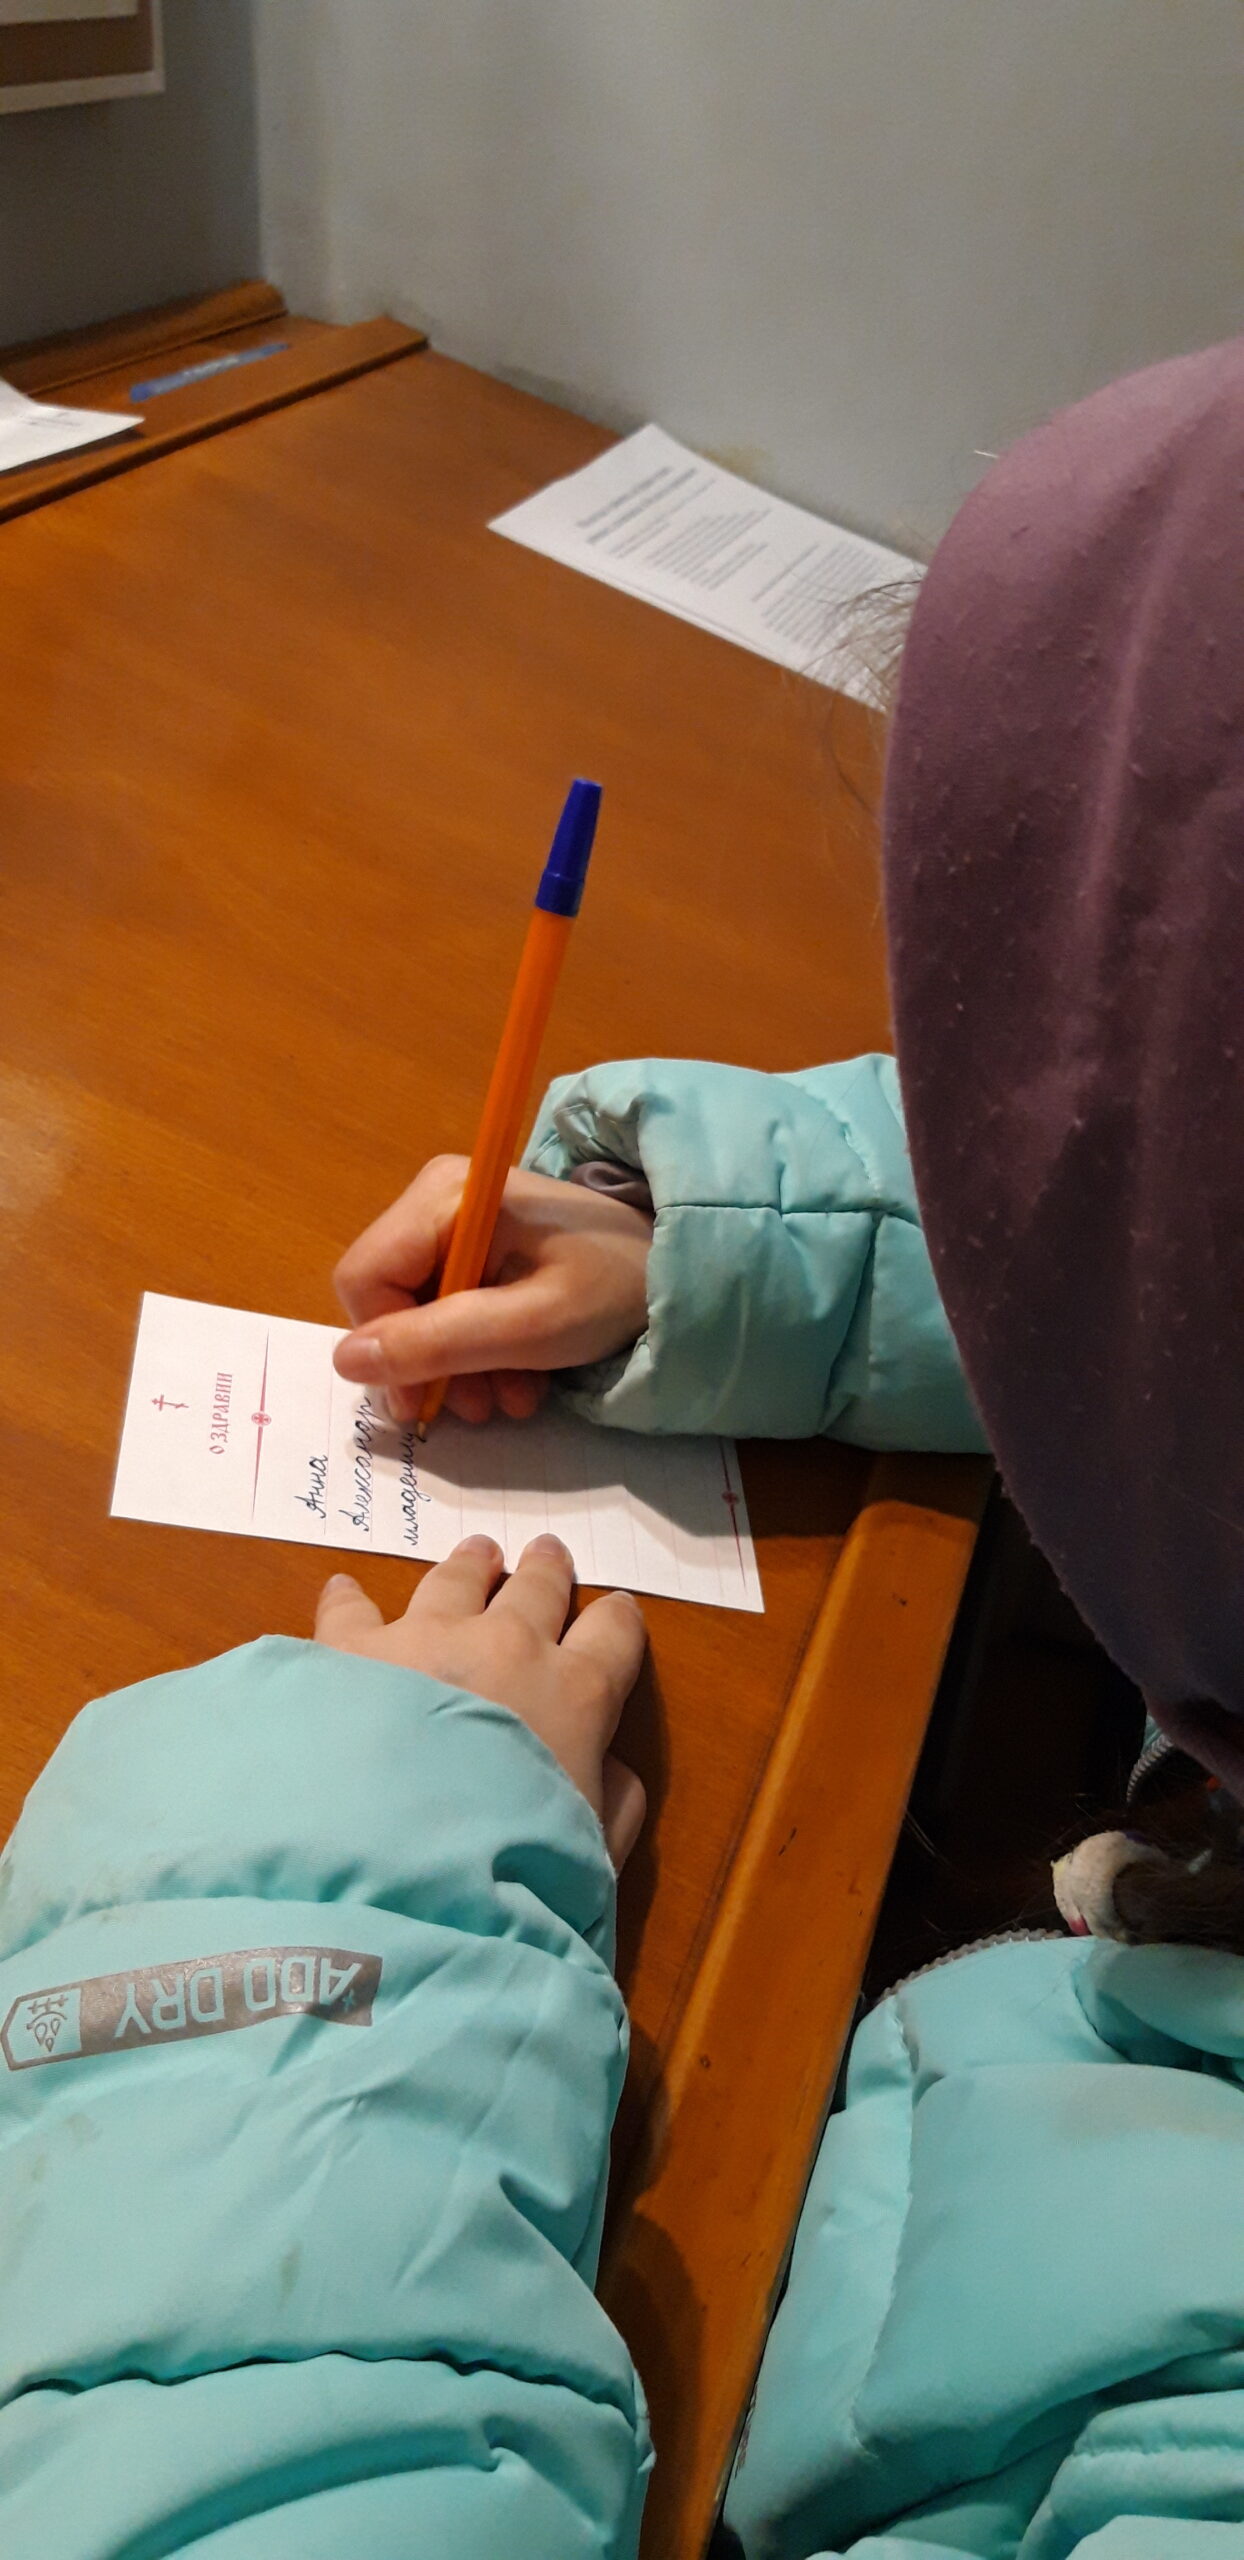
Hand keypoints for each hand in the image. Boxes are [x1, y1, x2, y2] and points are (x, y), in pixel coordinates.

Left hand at [314, 1532, 646, 1869]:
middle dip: (546, 1570)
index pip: (614, 1635)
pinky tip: (344, 1588)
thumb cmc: (512, 1867)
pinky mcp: (354, 1648)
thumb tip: (611, 1766)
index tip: (616, 1612)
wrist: (397, 1862)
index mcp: (576, 1694)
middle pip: (537, 1589)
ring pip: (456, 1580)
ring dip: (470, 1565)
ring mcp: (428, 1638)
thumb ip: (614, 1802)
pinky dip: (349, 1597)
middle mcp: (508, 1647)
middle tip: (546, 1553)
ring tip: (476, 1554)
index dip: (618, 1620)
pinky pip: (353, 1606)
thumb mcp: (594, 1856)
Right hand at [333, 1158, 652, 1424]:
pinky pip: (448, 1308)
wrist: (680, 1268)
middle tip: (482, 1408)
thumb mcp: (528, 1327)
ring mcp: (457, 1221)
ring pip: (417, 1312)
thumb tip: (348, 1362)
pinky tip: (521, 1376)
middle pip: (387, 1298)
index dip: (386, 1348)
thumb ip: (438, 1343)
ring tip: (512, 1397)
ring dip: (459, 1368)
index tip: (427, 1401)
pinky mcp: (479, 1247)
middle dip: (431, 1363)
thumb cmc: (613, 1287)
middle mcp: (438, 1197)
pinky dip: (479, 1351)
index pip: (364, 1279)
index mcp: (444, 1196)